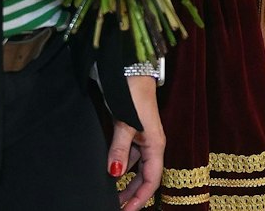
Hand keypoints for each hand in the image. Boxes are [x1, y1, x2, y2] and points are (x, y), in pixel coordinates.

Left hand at [109, 72, 165, 208]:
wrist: (130, 67)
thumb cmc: (132, 93)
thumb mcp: (125, 123)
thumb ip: (119, 149)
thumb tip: (113, 174)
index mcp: (155, 144)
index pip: (151, 179)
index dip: (140, 198)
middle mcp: (150, 143)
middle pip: (145, 177)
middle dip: (133, 194)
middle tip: (117, 208)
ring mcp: (141, 136)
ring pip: (136, 167)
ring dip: (125, 182)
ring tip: (111, 196)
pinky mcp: (131, 130)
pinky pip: (128, 155)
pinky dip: (120, 166)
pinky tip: (109, 172)